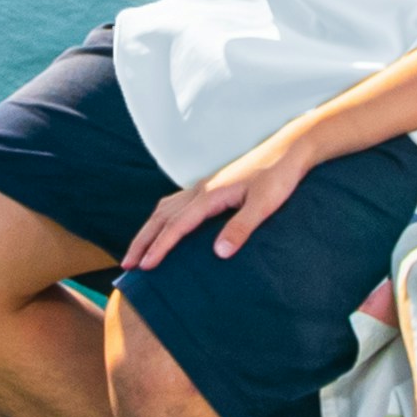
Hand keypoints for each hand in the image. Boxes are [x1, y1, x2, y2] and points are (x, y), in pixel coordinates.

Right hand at [123, 128, 317, 271]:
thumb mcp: (265, 204)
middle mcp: (201, 189)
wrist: (289, 149)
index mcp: (210, 195)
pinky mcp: (211, 187)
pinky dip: (162, 219)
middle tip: (127, 264)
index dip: (159, 247)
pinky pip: (175, 204)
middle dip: (142, 241)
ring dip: (148, 230)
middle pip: (161, 217)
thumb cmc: (279, 176)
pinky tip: (164, 227)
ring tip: (138, 251)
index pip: (177, 225)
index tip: (144, 267)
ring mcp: (204, 186)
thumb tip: (219, 253)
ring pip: (165, 209)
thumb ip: (241, 228)